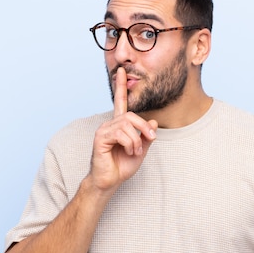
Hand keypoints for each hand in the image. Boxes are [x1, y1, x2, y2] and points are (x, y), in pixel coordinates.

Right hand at [89, 67, 157, 191]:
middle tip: (151, 139)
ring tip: (136, 151)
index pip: (120, 101)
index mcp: (119, 125)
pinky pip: (120, 133)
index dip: (121, 86)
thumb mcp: (141, 150)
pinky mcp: (100, 138)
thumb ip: (147, 136)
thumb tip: (153, 121)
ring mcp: (104, 130)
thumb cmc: (122, 166)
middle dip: (144, 127)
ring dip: (137, 140)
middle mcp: (110, 124)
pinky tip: (129, 151)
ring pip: (127, 125)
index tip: (122, 71)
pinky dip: (130, 143)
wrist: (110, 181)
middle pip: (131, 115)